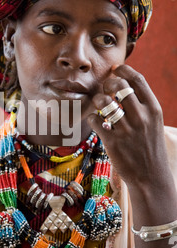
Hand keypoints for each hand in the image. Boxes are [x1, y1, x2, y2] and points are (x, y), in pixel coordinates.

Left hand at [87, 64, 167, 188]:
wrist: (151, 177)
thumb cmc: (150, 147)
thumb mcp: (154, 123)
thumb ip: (142, 105)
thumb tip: (123, 84)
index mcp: (154, 109)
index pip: (137, 79)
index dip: (123, 70)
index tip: (115, 70)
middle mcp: (141, 117)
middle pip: (119, 86)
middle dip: (108, 83)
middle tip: (106, 89)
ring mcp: (126, 129)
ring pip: (103, 101)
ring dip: (98, 100)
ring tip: (100, 106)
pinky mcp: (113, 142)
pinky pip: (95, 119)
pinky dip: (93, 118)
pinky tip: (97, 122)